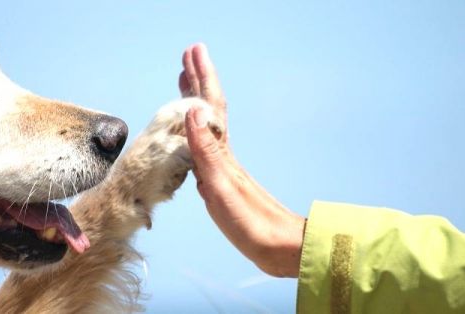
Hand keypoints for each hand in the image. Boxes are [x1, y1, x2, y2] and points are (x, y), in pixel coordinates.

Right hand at [180, 43, 305, 277]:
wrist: (278, 247)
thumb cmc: (251, 223)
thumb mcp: (223, 186)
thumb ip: (207, 150)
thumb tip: (192, 110)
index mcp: (222, 153)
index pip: (210, 105)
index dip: (201, 78)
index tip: (192, 51)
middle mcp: (223, 154)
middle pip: (209, 109)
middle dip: (198, 81)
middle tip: (188, 56)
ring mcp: (224, 166)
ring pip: (205, 124)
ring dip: (195, 101)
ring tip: (186, 84)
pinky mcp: (223, 181)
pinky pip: (204, 144)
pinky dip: (194, 131)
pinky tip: (192, 134)